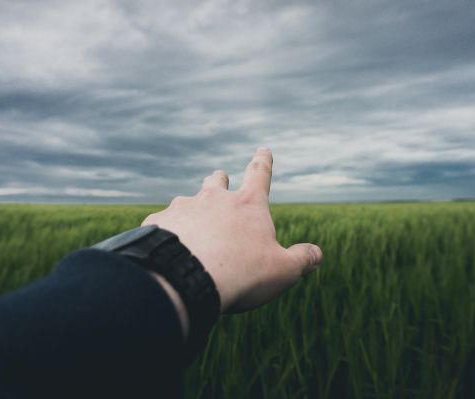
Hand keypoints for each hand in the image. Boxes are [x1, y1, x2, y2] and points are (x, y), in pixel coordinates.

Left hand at [142, 148, 322, 312]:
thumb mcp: (282, 270)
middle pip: (216, 181)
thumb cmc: (241, 273)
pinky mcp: (158, 223)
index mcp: (247, 205)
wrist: (185, 279)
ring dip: (192, 210)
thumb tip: (316, 254)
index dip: (263, 161)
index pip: (259, 175)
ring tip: (191, 230)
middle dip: (219, 180)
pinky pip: (163, 223)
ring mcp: (183, 208)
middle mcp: (213, 199)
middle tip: (219, 180)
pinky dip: (167, 231)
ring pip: (187, 201)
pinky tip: (167, 248)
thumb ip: (302, 259)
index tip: (263, 149)